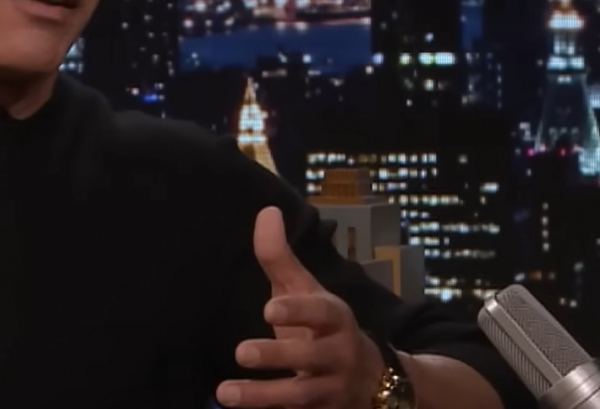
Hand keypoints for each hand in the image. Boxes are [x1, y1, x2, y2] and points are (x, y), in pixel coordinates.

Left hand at [215, 207, 383, 408]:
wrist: (376, 381)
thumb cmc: (323, 326)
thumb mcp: (306, 292)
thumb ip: (280, 258)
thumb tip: (266, 211)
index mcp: (334, 319)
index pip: (320, 312)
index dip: (298, 311)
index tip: (268, 310)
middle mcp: (337, 355)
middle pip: (310, 357)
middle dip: (278, 356)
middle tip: (241, 352)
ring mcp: (332, 390)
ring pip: (300, 396)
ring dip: (263, 397)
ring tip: (225, 394)